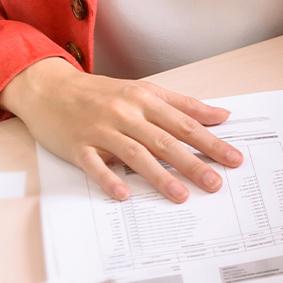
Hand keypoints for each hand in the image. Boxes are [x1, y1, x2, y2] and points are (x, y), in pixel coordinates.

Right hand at [0, 58, 242, 202]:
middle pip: (165, 141)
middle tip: (215, 183)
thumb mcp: (144, 91)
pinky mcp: (78, 146)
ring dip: (159, 176)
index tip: (233, 159)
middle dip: (193, 163)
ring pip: (135, 154)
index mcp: (145, 100)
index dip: (211, 142)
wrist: (48, 86)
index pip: (185, 124)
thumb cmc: (101, 93)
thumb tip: (222, 115)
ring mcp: (101, 130)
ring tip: (181, 195)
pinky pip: (95, 165)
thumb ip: (184, 105)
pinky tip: (125, 194)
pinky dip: (109, 179)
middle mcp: (126, 114)